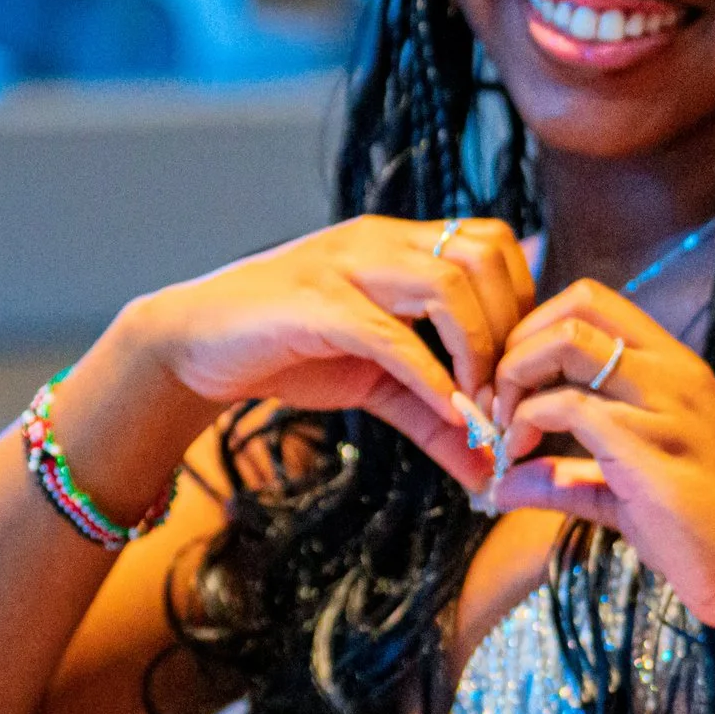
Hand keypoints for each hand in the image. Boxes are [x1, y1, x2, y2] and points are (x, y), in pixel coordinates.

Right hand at [127, 216, 534, 490]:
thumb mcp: (379, 386)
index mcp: (401, 245)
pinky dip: (431, 377)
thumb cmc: (290, 353)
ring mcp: (345, 267)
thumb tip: (490, 471)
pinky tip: (449, 413)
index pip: (494, 243)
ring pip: (448, 282)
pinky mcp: (315, 306)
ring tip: (479, 405)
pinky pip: (391, 335)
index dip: (522, 302)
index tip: (520, 368)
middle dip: (510, 328)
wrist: (192, 346)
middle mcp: (380, 242)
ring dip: (477, 349)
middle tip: (507, 393)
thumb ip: (436, 419)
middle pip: (485, 256)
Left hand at [485, 279, 714, 651]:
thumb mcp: (624, 491)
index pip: (592, 302)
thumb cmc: (702, 532)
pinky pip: (571, 407)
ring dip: (516, 379)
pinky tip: (519, 459)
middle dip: (516, 346)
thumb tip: (499, 485)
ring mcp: (669, 408)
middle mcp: (675, 374)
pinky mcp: (653, 451)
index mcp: (674, 369)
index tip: (509, 382)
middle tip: (496, 402)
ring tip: (506, 431)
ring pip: (568, 342)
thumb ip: (565, 477)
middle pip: (575, 306)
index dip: (534, 329)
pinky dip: (527, 424)